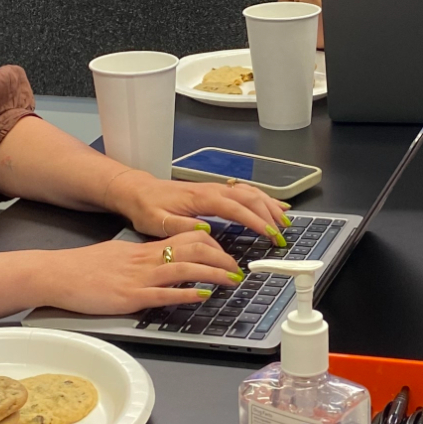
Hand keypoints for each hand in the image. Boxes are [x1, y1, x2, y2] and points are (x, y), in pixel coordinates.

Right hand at [38, 231, 245, 313]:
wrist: (57, 274)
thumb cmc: (84, 268)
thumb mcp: (119, 257)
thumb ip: (142, 260)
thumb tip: (162, 264)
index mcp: (144, 249)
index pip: (188, 237)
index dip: (213, 245)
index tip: (227, 254)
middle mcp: (146, 260)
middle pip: (194, 248)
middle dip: (221, 258)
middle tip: (238, 270)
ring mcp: (139, 278)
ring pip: (185, 268)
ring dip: (213, 274)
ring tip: (232, 281)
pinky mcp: (130, 297)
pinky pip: (164, 294)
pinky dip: (186, 294)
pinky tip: (202, 296)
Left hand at [108, 171, 290, 244]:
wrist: (137, 191)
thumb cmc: (146, 207)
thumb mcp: (157, 221)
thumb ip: (182, 226)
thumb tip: (206, 231)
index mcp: (201, 197)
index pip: (235, 208)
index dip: (255, 221)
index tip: (269, 234)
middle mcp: (212, 189)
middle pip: (249, 198)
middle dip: (269, 215)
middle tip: (282, 235)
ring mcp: (215, 188)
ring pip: (250, 192)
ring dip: (269, 205)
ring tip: (285, 220)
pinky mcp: (215, 191)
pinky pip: (244, 191)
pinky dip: (262, 197)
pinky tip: (273, 204)